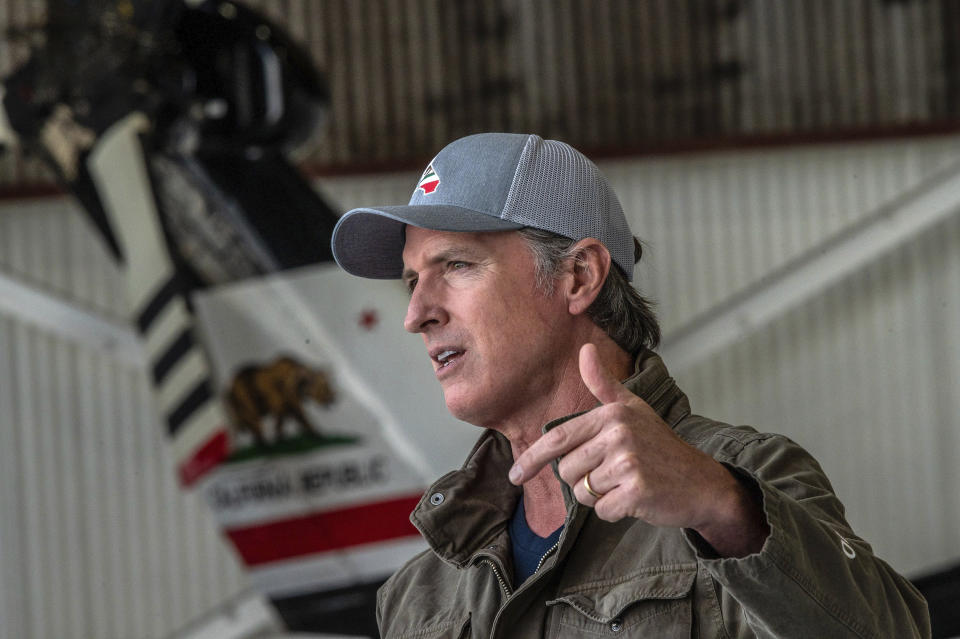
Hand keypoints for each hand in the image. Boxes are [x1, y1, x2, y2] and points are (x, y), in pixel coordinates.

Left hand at [509, 344, 765, 553]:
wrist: (702, 482)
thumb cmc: (661, 446)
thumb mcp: (633, 409)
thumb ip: (603, 383)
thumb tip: (585, 349)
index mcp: (612, 414)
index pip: (557, 439)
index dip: (532, 459)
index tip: (515, 476)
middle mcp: (618, 434)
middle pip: (567, 470)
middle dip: (582, 479)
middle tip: (613, 474)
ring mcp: (628, 462)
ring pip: (582, 492)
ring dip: (599, 496)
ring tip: (626, 483)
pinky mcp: (636, 491)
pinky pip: (602, 510)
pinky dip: (614, 511)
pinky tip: (635, 499)